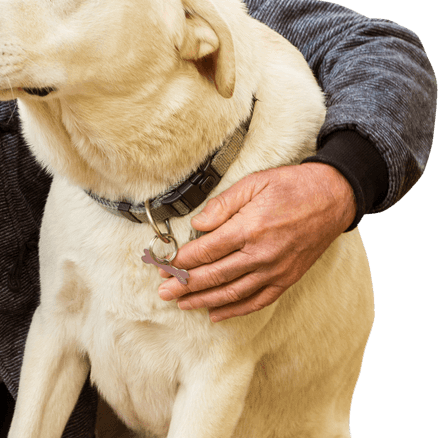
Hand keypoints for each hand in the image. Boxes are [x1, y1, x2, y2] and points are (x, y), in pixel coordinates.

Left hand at [157, 163, 356, 321]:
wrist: (333, 198)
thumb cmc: (291, 187)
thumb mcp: (253, 183)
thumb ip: (222, 205)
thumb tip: (197, 224)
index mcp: (249, 228)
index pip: (206, 251)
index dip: (182, 261)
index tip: (164, 265)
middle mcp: (261, 254)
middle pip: (214, 275)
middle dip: (185, 285)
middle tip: (163, 291)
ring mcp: (276, 270)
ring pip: (233, 292)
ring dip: (204, 300)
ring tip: (182, 304)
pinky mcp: (287, 278)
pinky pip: (257, 300)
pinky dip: (235, 309)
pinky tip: (216, 314)